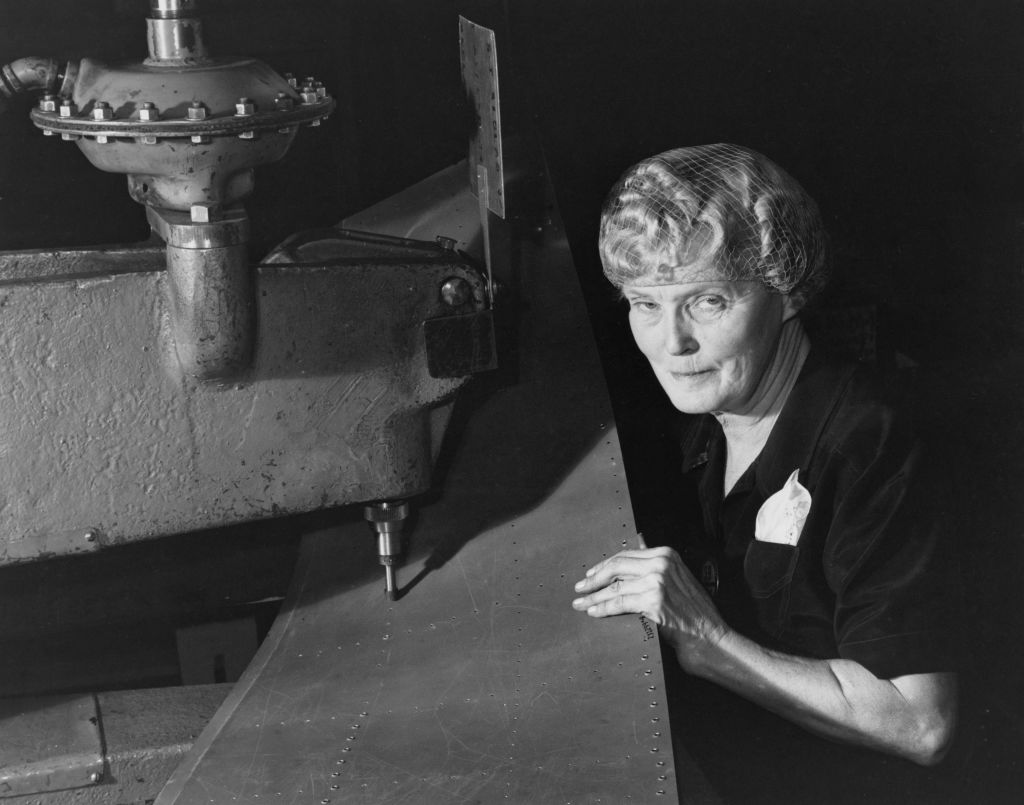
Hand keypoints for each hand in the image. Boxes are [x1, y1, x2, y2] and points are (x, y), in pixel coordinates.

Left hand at [571, 545, 728, 669]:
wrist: (711, 638)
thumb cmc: (695, 613)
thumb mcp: (679, 578)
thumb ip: (659, 563)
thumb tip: (639, 543)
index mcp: (667, 554)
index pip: (626, 555)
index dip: (604, 565)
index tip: (591, 574)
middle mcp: (662, 564)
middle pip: (616, 568)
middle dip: (594, 579)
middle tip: (580, 588)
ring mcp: (657, 582)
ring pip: (615, 587)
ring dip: (594, 596)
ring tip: (580, 603)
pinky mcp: (653, 601)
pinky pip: (619, 603)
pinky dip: (603, 608)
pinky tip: (593, 612)